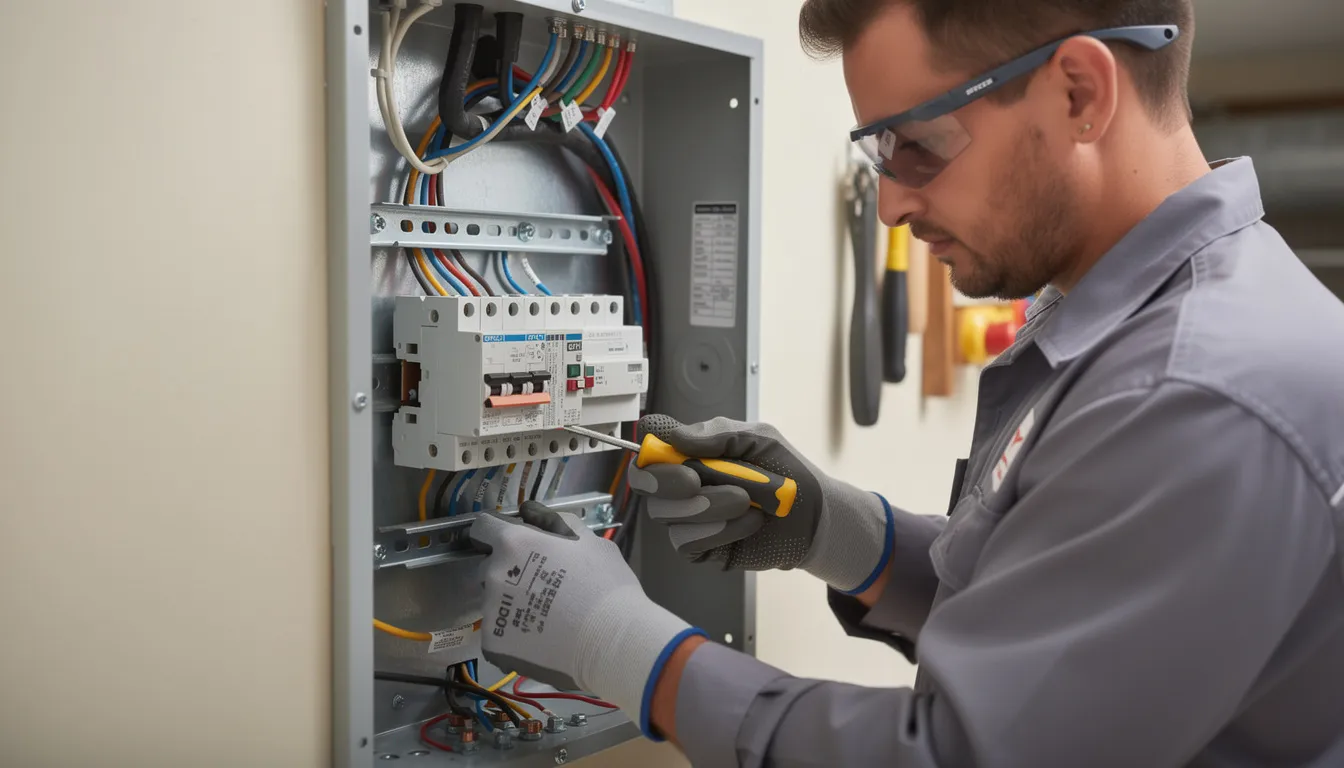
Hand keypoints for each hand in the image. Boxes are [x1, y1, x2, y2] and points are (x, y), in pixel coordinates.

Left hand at [469, 501, 705, 736]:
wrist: (611, 642)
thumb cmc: (604, 584)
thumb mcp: (589, 539)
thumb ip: (556, 523)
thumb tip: (535, 517)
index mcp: (513, 542)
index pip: (484, 527)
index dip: (498, 532)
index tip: (515, 544)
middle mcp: (494, 573)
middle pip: (490, 566)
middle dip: (509, 571)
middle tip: (542, 585)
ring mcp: (491, 610)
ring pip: (495, 601)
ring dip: (513, 603)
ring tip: (546, 617)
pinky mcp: (493, 643)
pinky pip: (500, 632)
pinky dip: (515, 634)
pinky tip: (542, 639)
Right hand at [627, 415, 893, 593]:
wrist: (816, 516)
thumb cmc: (788, 472)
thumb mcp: (759, 438)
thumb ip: (716, 433)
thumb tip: (668, 432)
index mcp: (691, 452)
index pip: (650, 449)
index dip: (647, 450)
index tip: (660, 449)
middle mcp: (682, 485)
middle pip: (645, 484)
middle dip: (666, 480)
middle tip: (695, 479)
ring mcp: (689, 518)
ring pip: (666, 515)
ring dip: (706, 506)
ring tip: (745, 500)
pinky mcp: (700, 548)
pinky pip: (687, 542)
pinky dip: (719, 530)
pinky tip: (749, 521)